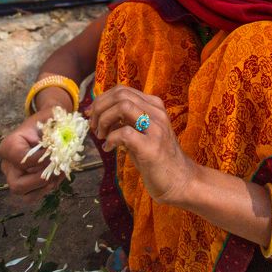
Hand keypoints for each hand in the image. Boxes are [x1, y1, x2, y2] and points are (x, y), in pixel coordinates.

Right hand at [0, 109, 63, 203]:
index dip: (40, 160)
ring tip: (60, 173)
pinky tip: (57, 177)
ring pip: (25, 194)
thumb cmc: (49, 121)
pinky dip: (47, 190)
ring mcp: (14, 176)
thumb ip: (56, 128)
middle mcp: (7, 164)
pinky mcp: (24, 184)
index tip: (55, 153)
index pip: (20, 159)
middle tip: (58, 169)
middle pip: (17, 184)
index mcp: (10, 145)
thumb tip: (63, 144)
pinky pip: (33, 196)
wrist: (49, 125)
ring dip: (45, 187)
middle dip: (41, 180)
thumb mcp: (52, 117)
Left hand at [88, 85, 198, 205]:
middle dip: (99, 108)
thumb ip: (126, 120)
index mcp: (154, 106)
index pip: (122, 90)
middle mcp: (157, 113)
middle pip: (120, 94)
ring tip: (101, 136)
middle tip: (93, 126)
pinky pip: (124, 133)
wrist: (180, 181)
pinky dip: (110, 139)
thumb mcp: (142, 133)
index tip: (90, 114)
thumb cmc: (157, 158)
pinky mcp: (152, 147)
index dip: (101, 99)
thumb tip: (98, 112)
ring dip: (104, 120)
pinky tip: (109, 148)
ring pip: (122, 107)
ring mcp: (156, 129)